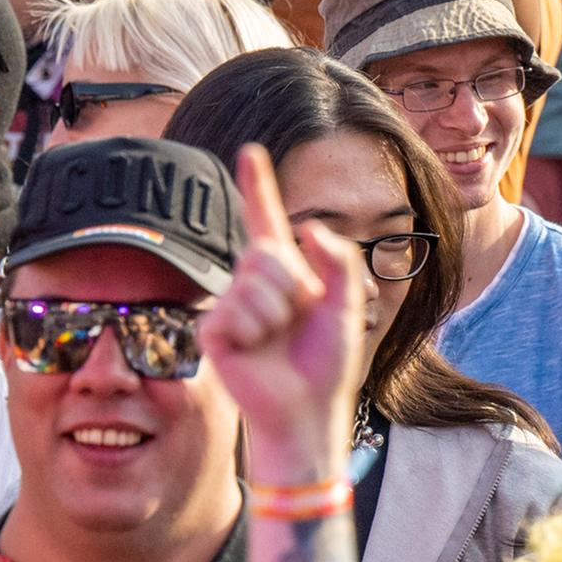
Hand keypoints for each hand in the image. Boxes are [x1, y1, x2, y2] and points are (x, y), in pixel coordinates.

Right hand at [201, 145, 365, 476]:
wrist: (306, 411)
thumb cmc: (325, 363)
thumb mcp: (347, 306)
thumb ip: (338, 261)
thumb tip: (309, 228)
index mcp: (284, 272)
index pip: (265, 220)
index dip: (258, 185)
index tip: (251, 151)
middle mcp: (253, 282)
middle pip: (267, 255)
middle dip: (292, 288)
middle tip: (296, 323)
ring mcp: (231, 306)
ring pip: (254, 285)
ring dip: (276, 316)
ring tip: (276, 341)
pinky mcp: (214, 332)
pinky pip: (234, 314)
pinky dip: (253, 334)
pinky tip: (253, 352)